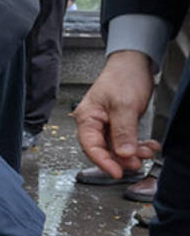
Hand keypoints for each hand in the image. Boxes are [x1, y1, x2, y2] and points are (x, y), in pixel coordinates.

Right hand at [74, 50, 161, 177]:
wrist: (135, 62)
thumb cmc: (122, 77)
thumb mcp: (124, 105)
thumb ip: (123, 132)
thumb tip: (122, 154)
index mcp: (87, 118)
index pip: (91, 146)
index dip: (103, 162)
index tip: (117, 172)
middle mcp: (94, 123)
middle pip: (104, 149)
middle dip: (121, 158)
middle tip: (136, 163)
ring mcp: (106, 124)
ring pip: (117, 147)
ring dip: (132, 152)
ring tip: (146, 152)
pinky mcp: (119, 124)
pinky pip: (126, 141)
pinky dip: (137, 146)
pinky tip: (147, 146)